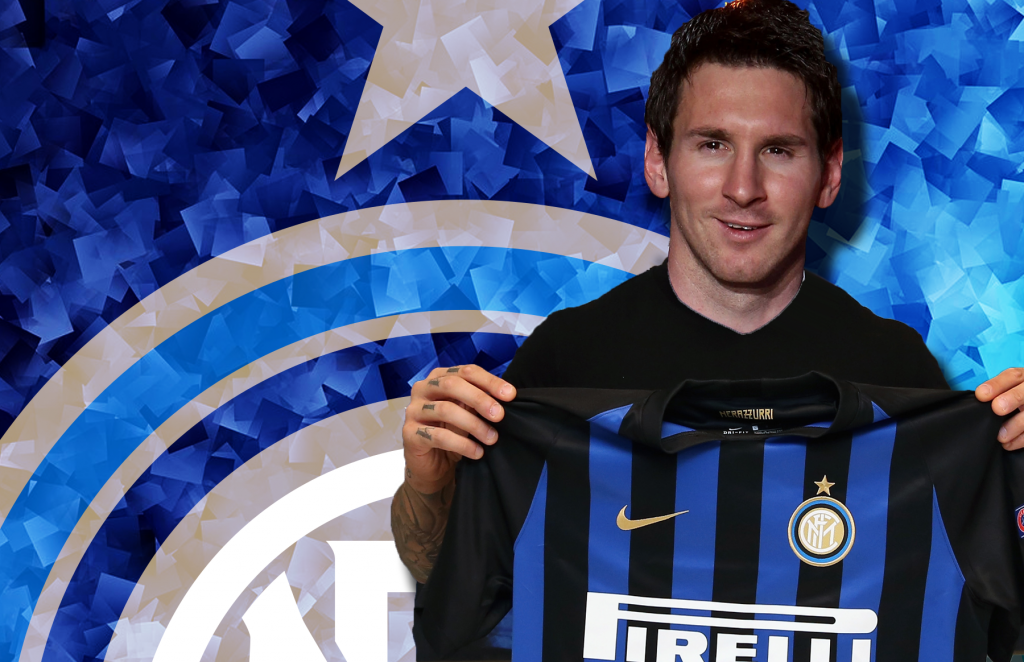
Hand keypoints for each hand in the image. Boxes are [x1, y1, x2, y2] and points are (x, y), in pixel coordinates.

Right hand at [402, 364, 515, 492]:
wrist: (433, 465)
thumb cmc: (453, 433)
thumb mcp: (469, 413)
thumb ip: (481, 401)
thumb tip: (508, 395)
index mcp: (439, 378)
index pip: (466, 372)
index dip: (489, 381)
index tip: (510, 395)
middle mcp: (423, 389)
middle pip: (452, 385)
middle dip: (480, 399)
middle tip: (500, 416)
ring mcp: (413, 411)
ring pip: (445, 410)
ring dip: (473, 425)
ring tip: (492, 438)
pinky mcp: (409, 434)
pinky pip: (437, 435)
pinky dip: (461, 444)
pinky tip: (477, 452)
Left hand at [975, 367, 1023, 449]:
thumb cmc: (1015, 396)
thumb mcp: (1009, 388)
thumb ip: (997, 392)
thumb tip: (978, 400)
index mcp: (1023, 378)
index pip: (1012, 376)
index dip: (996, 385)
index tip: (981, 394)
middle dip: (1013, 398)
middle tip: (997, 408)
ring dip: (1016, 425)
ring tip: (1001, 436)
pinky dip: (1021, 439)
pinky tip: (1009, 444)